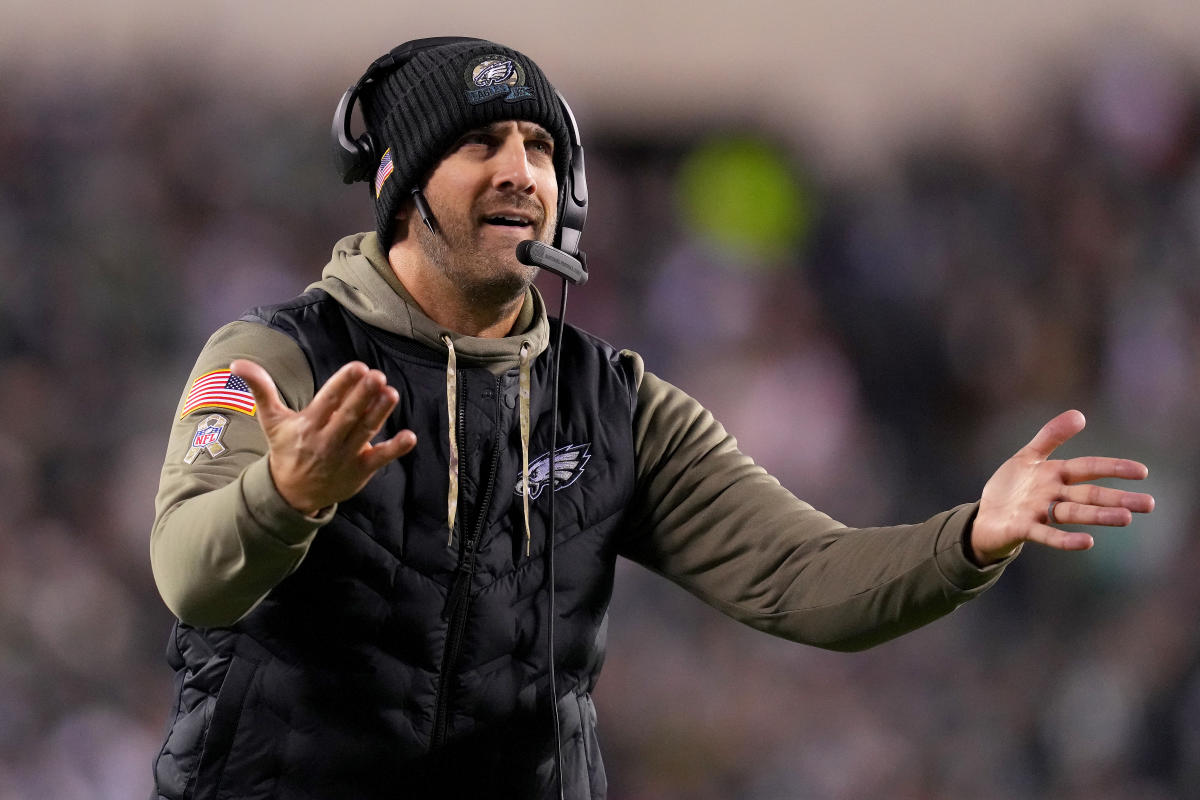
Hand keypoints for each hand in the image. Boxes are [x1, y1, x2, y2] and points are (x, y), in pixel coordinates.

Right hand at [231, 359, 416, 515]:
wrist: (292, 493)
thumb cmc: (286, 449)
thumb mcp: (271, 420)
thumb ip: (261, 389)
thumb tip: (236, 364)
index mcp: (307, 425)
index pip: (328, 401)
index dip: (343, 383)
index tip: (358, 367)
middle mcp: (326, 440)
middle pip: (348, 415)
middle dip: (363, 395)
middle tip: (378, 376)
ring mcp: (344, 456)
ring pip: (364, 432)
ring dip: (379, 413)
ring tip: (391, 393)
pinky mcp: (360, 470)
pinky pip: (380, 458)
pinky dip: (395, 449)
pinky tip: (409, 436)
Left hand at [970, 410, 1153, 565]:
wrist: (984, 518)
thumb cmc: (1010, 488)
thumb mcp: (1028, 457)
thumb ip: (1051, 436)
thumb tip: (1080, 414)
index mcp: (1055, 475)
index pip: (1088, 468)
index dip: (1113, 468)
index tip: (1143, 471)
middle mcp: (1052, 495)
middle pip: (1088, 495)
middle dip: (1117, 498)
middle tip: (1148, 504)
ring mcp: (1039, 513)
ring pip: (1073, 513)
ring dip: (1099, 516)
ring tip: (1125, 518)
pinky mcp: (1024, 529)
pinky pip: (1046, 535)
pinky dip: (1065, 539)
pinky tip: (1088, 542)